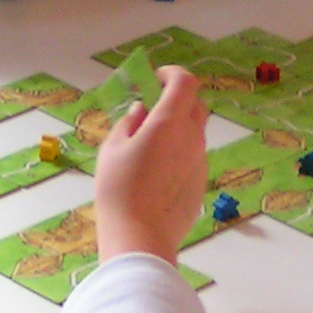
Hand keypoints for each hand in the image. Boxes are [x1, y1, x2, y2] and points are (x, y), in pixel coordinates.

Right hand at [93, 66, 209, 265]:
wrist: (141, 238)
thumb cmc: (119, 190)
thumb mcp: (112, 150)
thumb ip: (128, 124)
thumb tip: (141, 112)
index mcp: (170, 123)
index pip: (185, 82)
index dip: (172, 74)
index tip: (155, 79)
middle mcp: (192, 137)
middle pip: (195, 105)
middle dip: (177, 99)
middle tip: (151, 111)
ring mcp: (200, 161)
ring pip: (194, 132)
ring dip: (177, 128)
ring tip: (148, 146)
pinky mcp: (201, 182)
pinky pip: (193, 156)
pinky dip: (179, 152)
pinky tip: (156, 173)